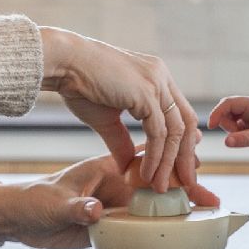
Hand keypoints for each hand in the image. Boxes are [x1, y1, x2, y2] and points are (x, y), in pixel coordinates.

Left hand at [0, 154, 219, 248]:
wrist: (20, 219)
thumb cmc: (36, 202)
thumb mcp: (54, 204)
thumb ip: (76, 208)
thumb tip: (95, 212)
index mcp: (109, 168)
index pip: (147, 162)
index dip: (173, 163)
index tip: (196, 168)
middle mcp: (120, 184)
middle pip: (161, 182)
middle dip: (189, 187)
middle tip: (213, 200)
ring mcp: (120, 203)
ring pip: (158, 203)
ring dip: (183, 206)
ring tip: (209, 213)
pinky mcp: (116, 222)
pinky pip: (146, 224)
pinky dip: (166, 225)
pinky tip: (184, 230)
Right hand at [39, 26, 199, 191]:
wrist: (62, 63)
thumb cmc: (79, 84)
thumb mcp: (106, 118)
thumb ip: (121, 140)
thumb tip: (127, 165)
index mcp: (157, 77)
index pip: (180, 114)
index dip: (183, 142)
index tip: (179, 167)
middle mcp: (162, 77)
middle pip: (186, 122)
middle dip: (186, 156)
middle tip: (185, 183)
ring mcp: (157, 83)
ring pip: (175, 130)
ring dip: (169, 162)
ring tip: (160, 185)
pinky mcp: (146, 93)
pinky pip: (158, 132)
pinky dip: (155, 156)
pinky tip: (147, 174)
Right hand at [208, 96, 248, 159]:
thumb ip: (244, 139)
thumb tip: (226, 142)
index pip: (228, 103)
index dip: (217, 113)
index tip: (210, 126)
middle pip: (227, 110)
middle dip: (226, 123)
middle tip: (236, 135)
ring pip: (230, 120)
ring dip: (232, 130)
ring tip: (248, 138)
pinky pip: (236, 128)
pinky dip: (237, 134)